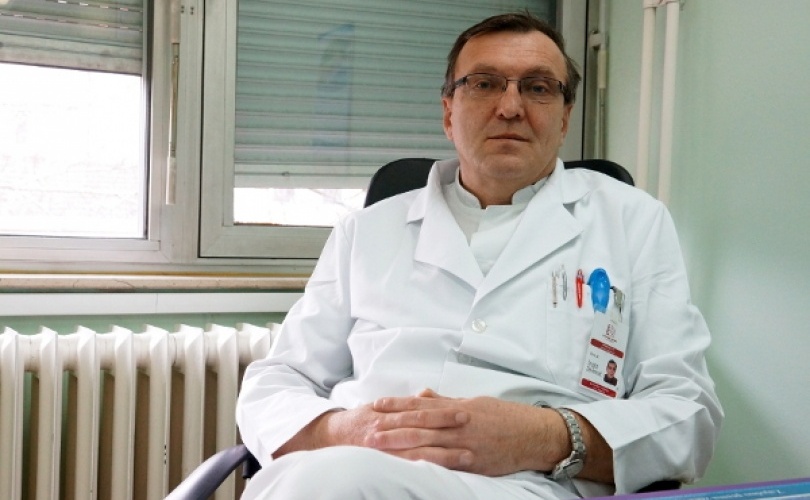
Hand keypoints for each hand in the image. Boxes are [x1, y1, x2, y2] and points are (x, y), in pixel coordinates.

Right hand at [274, 396, 468, 460]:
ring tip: (467, 455)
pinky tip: (442, 472)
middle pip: (422, 428)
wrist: (331, 436)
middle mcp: (387, 429)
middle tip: (471, 426)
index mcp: (389, 413)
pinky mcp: (384, 463)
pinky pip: (407, 466)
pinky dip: (425, 468)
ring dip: (444, 453)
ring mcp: (385, 448)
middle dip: (447, 428)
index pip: (421, 411)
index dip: (443, 411)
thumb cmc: (359, 420)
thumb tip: (426, 395)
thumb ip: (404, 403)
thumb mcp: (379, 406)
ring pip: (419, 451)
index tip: (464, 411)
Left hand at [366, 389, 567, 475]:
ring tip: (381, 446)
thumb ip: (446, 400)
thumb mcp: (474, 402)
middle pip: (419, 424)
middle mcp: (458, 423)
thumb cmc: (504, 416)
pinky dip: (427, 463)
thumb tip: (423, 393)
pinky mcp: (474, 462)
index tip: (376, 404)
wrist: (534, 433)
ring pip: (428, 443)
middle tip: (369, 429)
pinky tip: (410, 465)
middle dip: (392, 426)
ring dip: (402, 445)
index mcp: (457, 407)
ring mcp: (465, 443)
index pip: (421, 404)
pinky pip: (446, 462)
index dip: (397, 404)